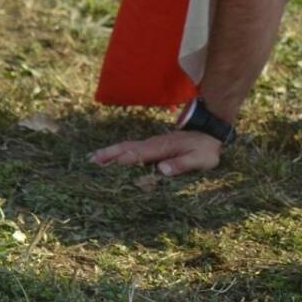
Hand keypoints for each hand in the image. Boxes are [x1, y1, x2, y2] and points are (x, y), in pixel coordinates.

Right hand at [89, 130, 221, 176]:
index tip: (106, 166)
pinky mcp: (153, 146)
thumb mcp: (200, 159)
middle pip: (127, 148)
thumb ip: (182, 164)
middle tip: (89, 161)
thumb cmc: (206, 148)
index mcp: (162, 148)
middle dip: (109, 154)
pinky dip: (118, 151)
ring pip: (127, 147)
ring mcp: (152, 144)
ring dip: (110, 152)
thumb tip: (162, 170)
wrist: (211, 131)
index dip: (123, 160)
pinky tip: (110, 157)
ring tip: (91, 159)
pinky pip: (132, 148)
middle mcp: (154, 144)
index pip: (139, 154)